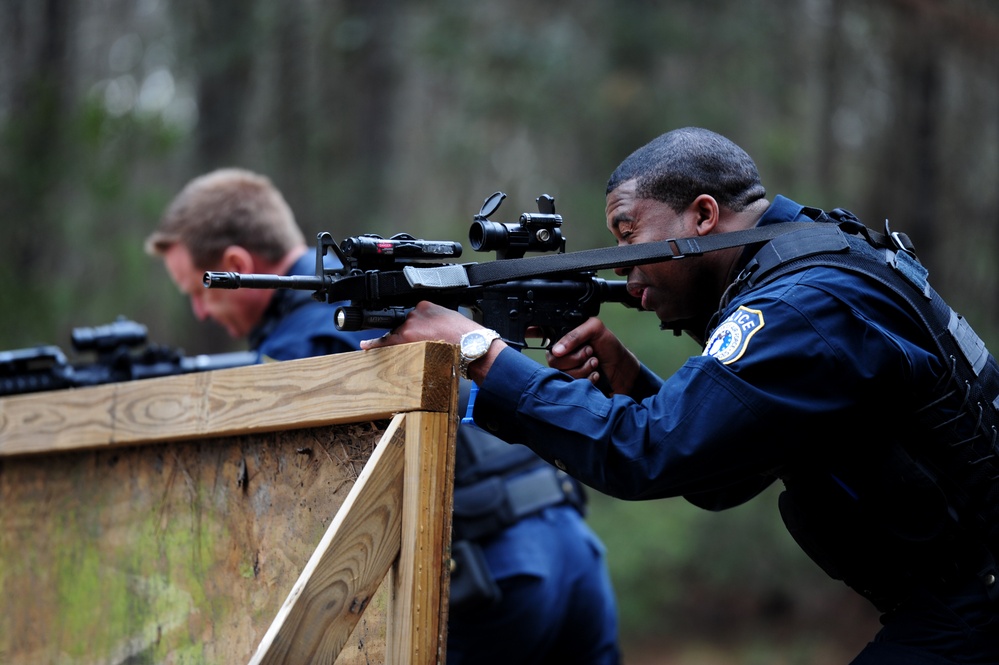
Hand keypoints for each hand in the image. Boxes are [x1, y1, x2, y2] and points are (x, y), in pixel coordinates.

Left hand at [359, 302, 505, 380]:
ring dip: (403, 343)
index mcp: (426, 305)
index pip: (411, 315)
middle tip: (424, 345)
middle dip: (408, 336)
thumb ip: (433, 318)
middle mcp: (415, 312)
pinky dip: (375, 344)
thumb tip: (427, 327)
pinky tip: (366, 345)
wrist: (472, 346)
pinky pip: (386, 341)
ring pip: (397, 335)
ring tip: (420, 350)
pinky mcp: (406, 337)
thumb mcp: (449, 318)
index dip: (412, 326)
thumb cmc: (465, 336)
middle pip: (402, 325)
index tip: (411, 330)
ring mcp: (409, 325)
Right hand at [546, 318, 639, 394]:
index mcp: (563, 340)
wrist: (622, 367)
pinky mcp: (574, 385)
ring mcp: (567, 371)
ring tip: (595, 363)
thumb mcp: (595, 329)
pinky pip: (573, 385)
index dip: (555, 345)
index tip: (579, 346)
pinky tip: (595, 374)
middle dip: (577, 357)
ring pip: (564, 374)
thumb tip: (556, 351)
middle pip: (554, 361)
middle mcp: (561, 356)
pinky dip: (588, 379)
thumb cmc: (609, 346)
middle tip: (591, 352)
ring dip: (584, 368)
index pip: (548, 344)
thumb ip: (575, 335)